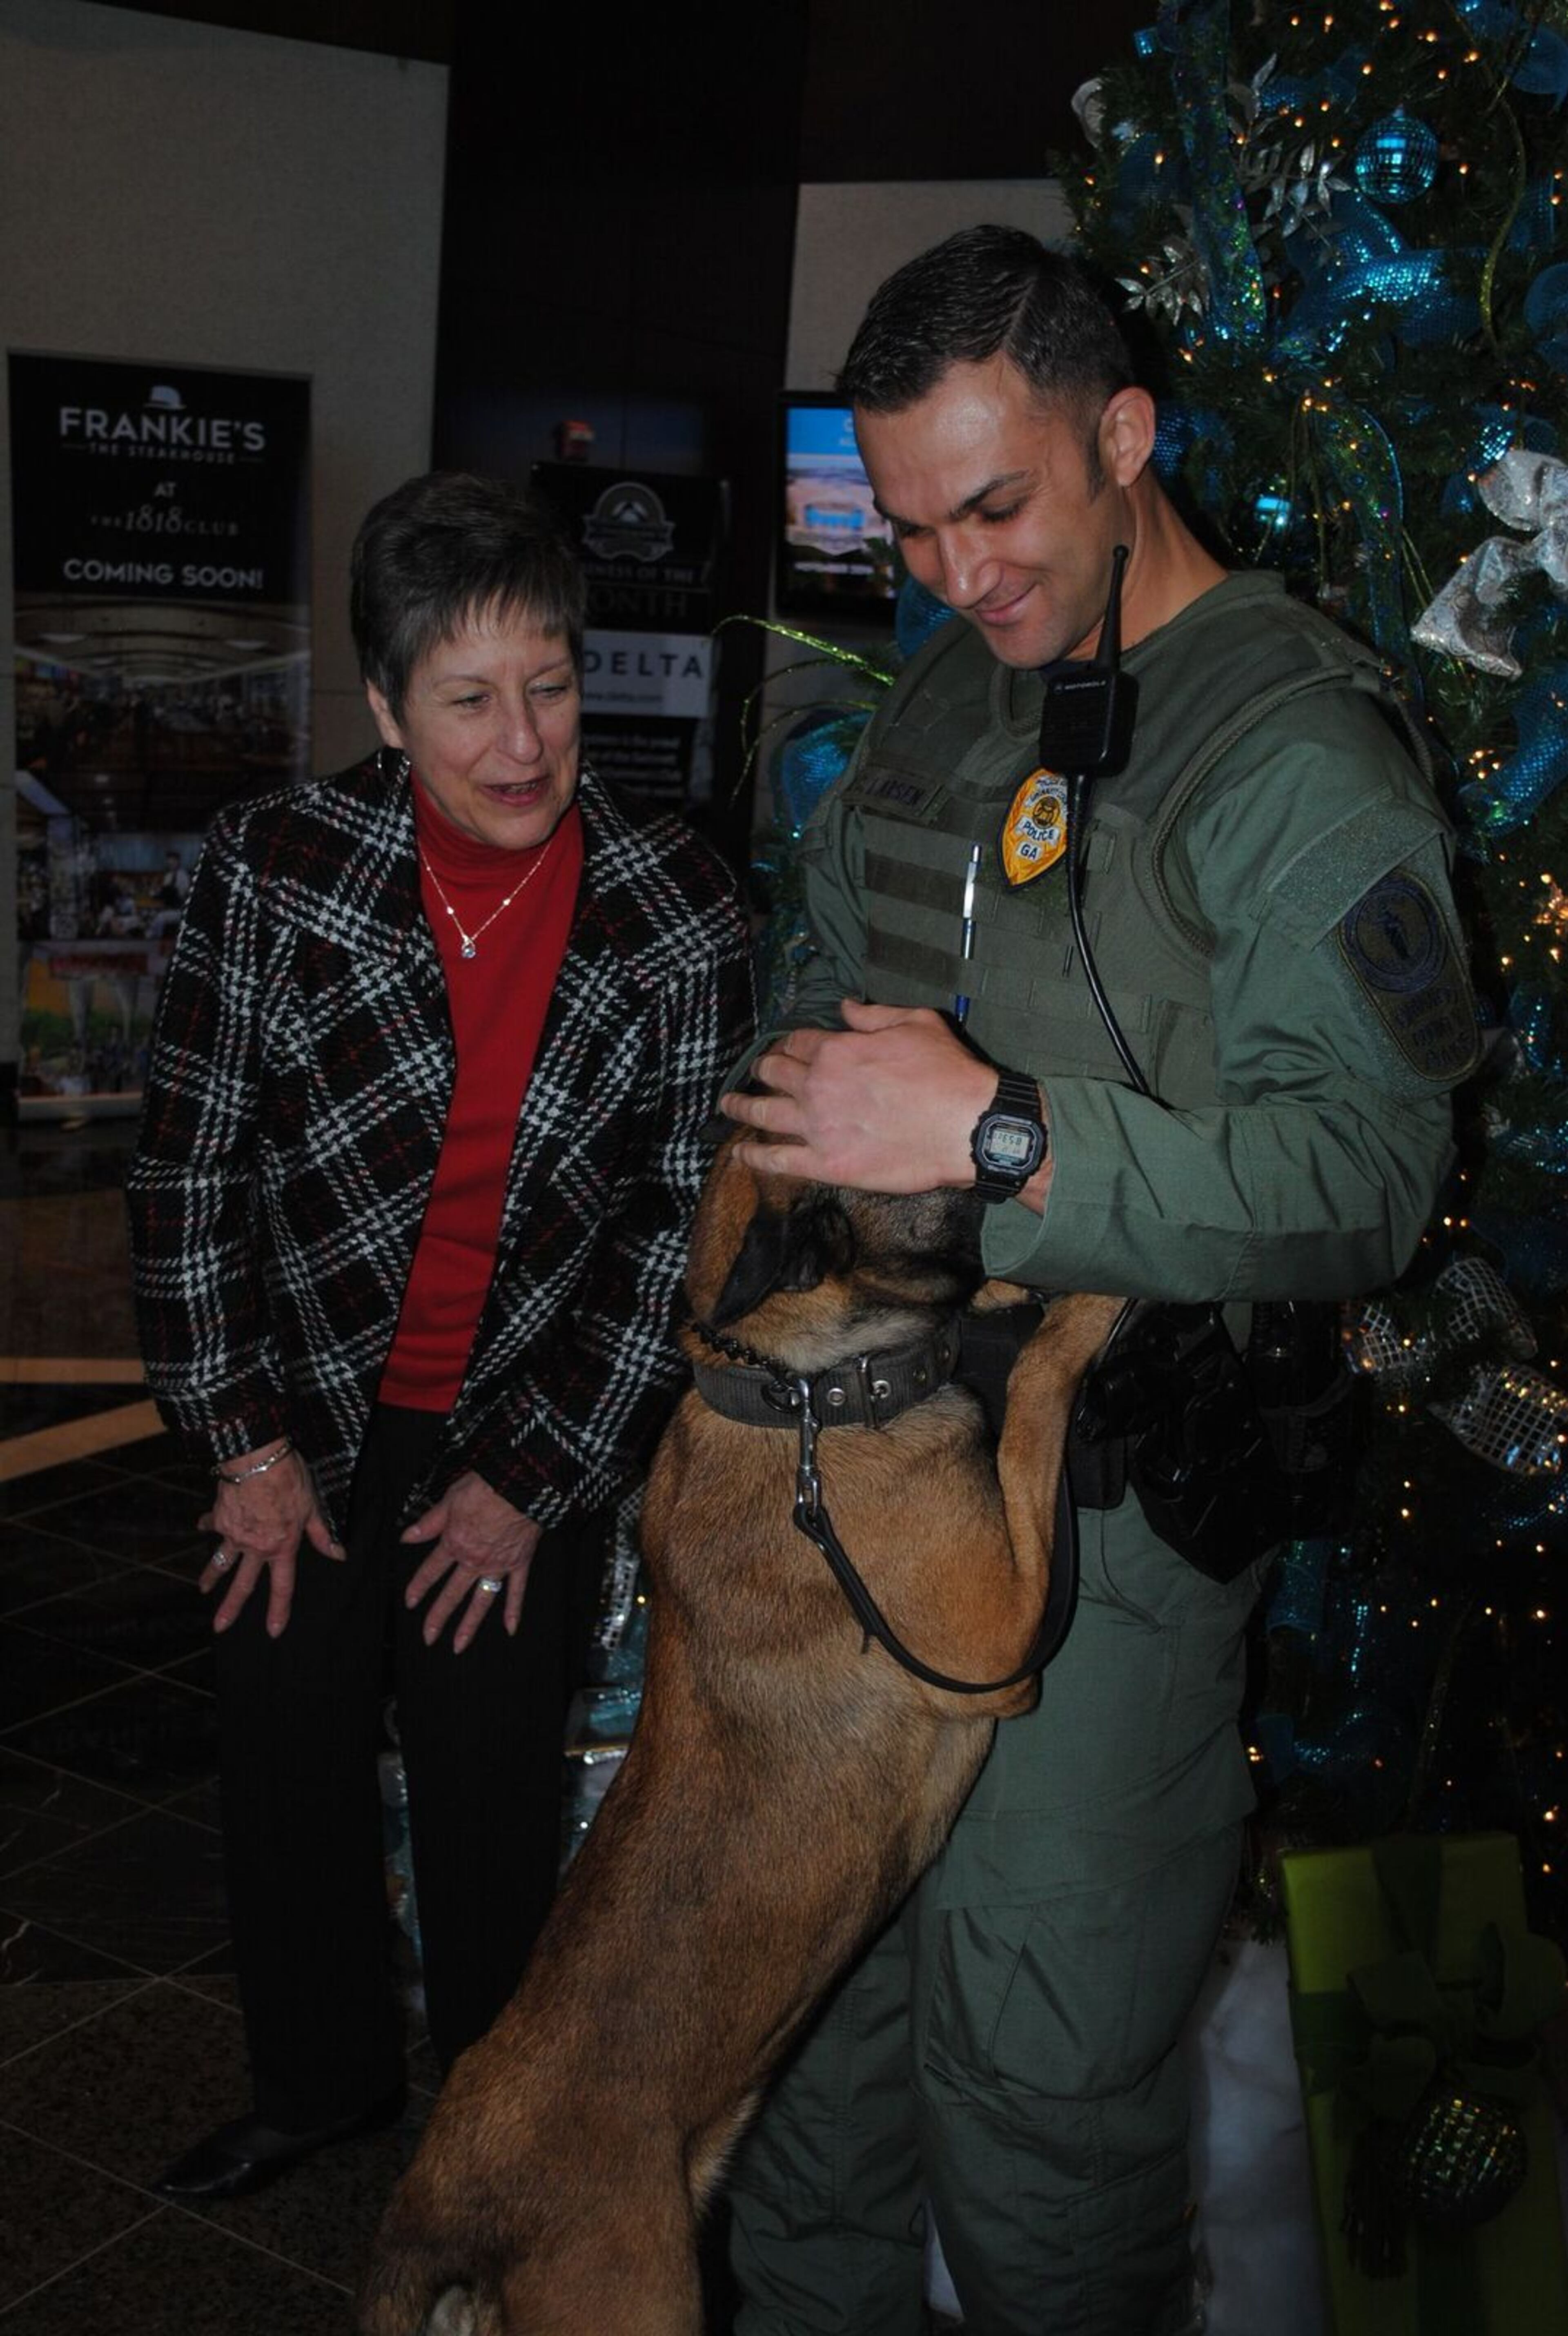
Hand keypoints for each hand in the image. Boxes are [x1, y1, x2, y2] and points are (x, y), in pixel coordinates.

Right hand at [197, 1445, 344, 1638]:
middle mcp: (255, 1547)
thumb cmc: (290, 1481)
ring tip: (203, 1589)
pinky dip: (207, 1524)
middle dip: (231, 1608)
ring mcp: (234, 1534)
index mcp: (281, 1547)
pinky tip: (202, 1524)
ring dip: (211, 1576)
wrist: (257, 1460)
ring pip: (221, 1561)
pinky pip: (212, 1524)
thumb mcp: (312, 1508)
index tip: (273, 1631)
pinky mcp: (219, 1517)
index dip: (279, 1610)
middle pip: (243, 1584)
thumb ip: (322, 1535)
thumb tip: (339, 1555)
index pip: (282, 1586)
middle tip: (220, 1627)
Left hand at [402, 1472, 541, 1651]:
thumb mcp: (450, 1499)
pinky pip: (516, 1591)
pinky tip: (510, 1629)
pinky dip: (514, 1610)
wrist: (521, 1484)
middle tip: (428, 1637)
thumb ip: (430, 1522)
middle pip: (452, 1594)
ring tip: (459, 1645)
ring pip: (481, 1601)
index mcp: (454, 1544)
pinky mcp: (519, 1563)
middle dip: (438, 1617)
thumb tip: (407, 1537)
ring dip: (469, 1625)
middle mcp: (474, 1561)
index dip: (418, 1587)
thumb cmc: (486, 1486)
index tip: (409, 1602)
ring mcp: (498, 1566)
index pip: (431, 1571)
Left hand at [720, 999, 1000, 1193]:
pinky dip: (754, 1157)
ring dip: (741, 1107)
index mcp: (837, 1050)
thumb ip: (873, 1014)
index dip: (790, 1044)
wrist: (966, 1126)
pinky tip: (739, 1155)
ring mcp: (818, 1126)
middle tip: (756, 1073)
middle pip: (775, 1074)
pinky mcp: (825, 1163)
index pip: (799, 1042)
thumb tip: (844, 1006)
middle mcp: (818, 1086)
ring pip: (764, 1114)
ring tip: (728, 1106)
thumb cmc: (947, 1072)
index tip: (786, 1049)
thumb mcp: (916, 1022)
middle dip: (763, 1070)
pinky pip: (778, 1160)